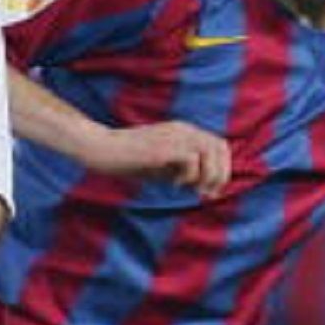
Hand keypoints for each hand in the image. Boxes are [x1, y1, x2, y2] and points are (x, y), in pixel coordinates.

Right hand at [90, 121, 231, 196]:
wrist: (101, 149)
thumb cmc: (129, 160)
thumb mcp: (163, 166)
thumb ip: (184, 172)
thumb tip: (206, 187)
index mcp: (184, 131)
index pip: (220, 145)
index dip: (223, 169)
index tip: (211, 190)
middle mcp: (182, 129)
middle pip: (220, 147)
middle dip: (219, 174)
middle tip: (205, 195)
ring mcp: (172, 136)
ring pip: (209, 151)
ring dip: (207, 176)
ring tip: (193, 191)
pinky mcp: (162, 147)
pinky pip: (191, 159)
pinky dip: (188, 176)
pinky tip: (173, 184)